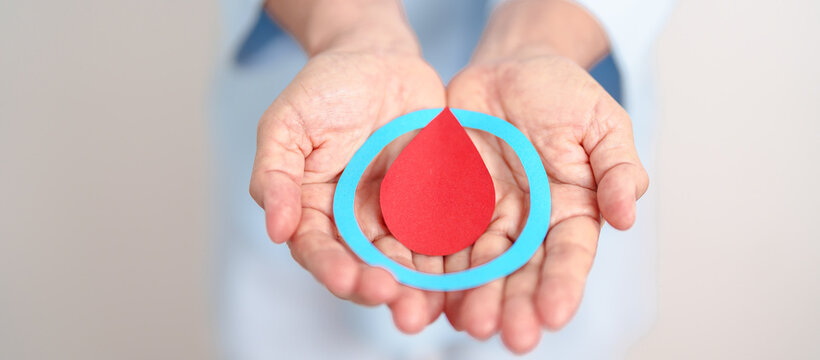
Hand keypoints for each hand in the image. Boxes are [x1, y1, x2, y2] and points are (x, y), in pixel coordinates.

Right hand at [249, 31, 447, 332]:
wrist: (381, 59)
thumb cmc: (326, 88)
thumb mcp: (286, 124)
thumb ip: (274, 175)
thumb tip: (275, 230)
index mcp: (313, 210)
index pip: (317, 250)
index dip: (331, 269)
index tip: (346, 280)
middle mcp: (353, 223)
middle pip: (363, 268)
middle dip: (378, 289)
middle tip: (397, 304)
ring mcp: (395, 217)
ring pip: (405, 264)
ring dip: (415, 291)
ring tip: (427, 310)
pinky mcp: (433, 206)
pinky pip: (443, 239)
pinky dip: (450, 263)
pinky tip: (462, 279)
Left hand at [443, 53, 648, 352]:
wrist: (507, 70)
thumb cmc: (562, 94)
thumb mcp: (602, 122)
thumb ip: (618, 168)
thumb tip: (628, 215)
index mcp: (569, 212)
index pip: (567, 256)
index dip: (562, 285)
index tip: (554, 314)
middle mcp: (526, 226)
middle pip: (520, 273)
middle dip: (515, 305)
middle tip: (510, 336)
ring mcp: (484, 218)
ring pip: (477, 267)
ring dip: (473, 298)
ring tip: (469, 325)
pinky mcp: (445, 206)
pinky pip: (435, 240)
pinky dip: (430, 268)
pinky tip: (425, 293)